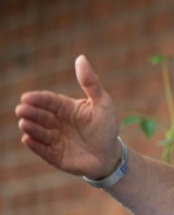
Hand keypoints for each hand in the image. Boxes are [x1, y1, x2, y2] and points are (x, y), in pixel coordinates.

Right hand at [15, 55, 120, 178]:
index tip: (26, 97)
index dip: (38, 99)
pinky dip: (35, 146)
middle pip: (41, 116)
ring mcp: (55, 140)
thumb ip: (91, 83)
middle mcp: (57, 123)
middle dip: (31, 113)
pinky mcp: (55, 156)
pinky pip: (43, 150)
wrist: (110, 155)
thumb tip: (80, 57)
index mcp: (66, 108)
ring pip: (40, 132)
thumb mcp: (103, 103)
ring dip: (31, 128)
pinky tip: (27, 140)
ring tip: (24, 123)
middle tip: (22, 109)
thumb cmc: (106, 127)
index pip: (49, 101)